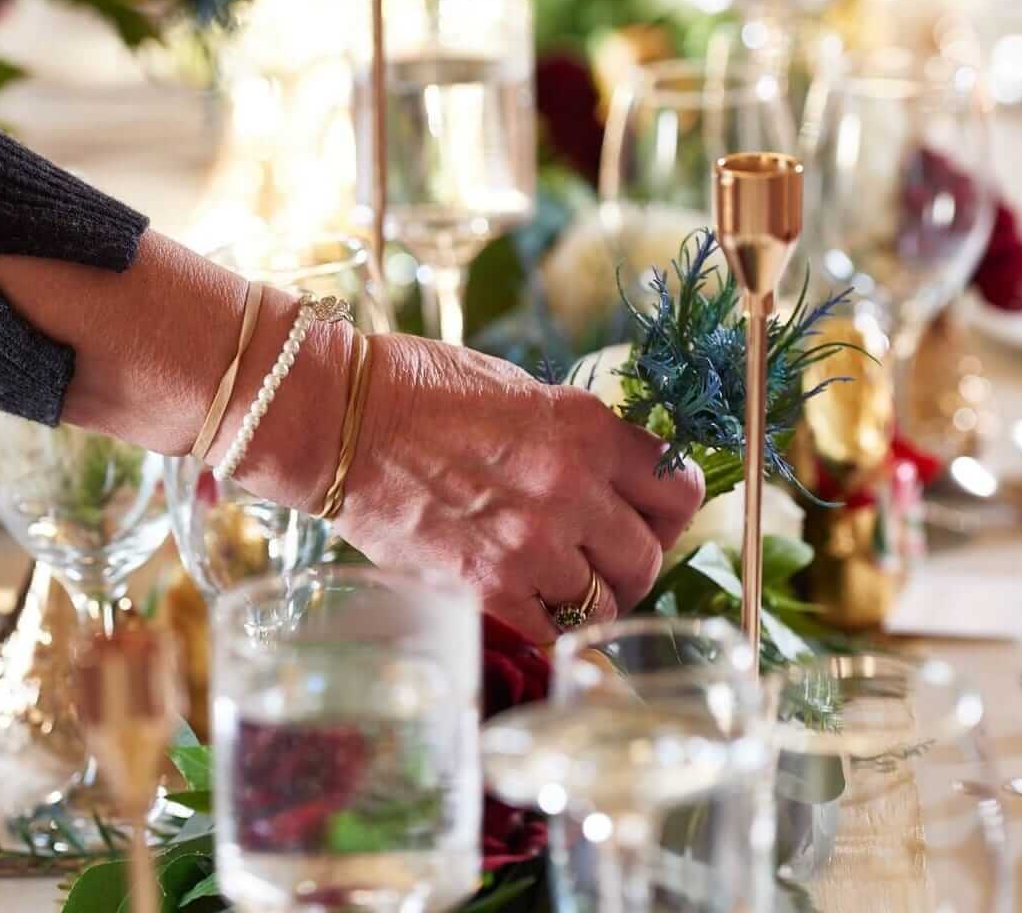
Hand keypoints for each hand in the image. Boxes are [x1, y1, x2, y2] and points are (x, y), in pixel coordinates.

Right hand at [334, 335, 705, 643]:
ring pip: (608, 603)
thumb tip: (612, 479)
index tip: (649, 514)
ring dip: (593, 597)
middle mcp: (572, 489)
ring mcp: (532, 544)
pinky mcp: (488, 587)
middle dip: (633, 561)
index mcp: (587, 430)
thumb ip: (577, 440)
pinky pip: (552, 630)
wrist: (344, 420)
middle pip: (648, 557)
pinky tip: (530, 602)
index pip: (677, 489)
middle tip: (606, 558)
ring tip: (566, 584)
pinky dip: (549, 623)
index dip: (669, 508)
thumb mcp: (522, 391)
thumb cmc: (421, 391)